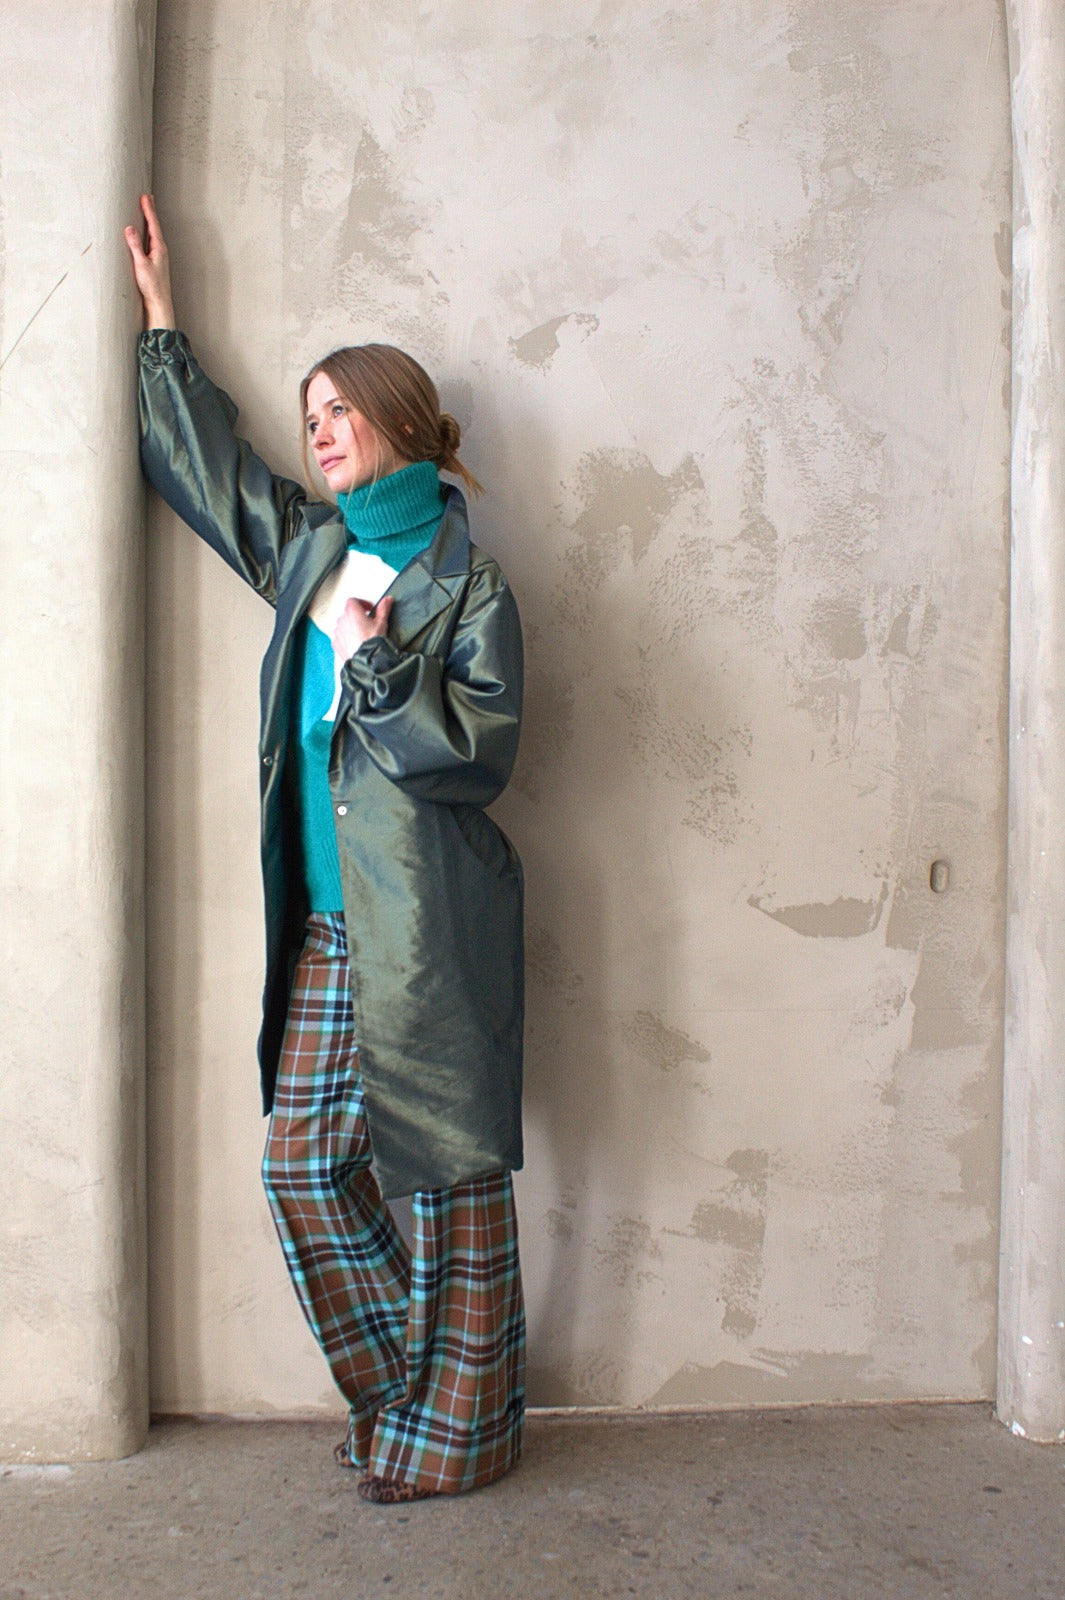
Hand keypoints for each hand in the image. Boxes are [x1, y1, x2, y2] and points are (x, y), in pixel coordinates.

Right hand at [124, 193, 175, 328]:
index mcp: (159, 248)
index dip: (148, 210)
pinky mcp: (155, 261)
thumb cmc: (151, 285)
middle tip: (148, 197)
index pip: (152, 224)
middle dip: (150, 211)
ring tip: (148, 210)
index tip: (145, 196)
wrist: (159, 301)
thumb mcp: (140, 264)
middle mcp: (161, 250)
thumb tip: (129, 228)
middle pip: (154, 226)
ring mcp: (159, 255)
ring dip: (150, 220)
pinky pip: (152, 240)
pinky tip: (147, 232)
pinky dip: (149, 231)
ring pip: (153, 232)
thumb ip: (135, 246)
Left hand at [333, 595, 393, 658]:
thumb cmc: (372, 641)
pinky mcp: (336, 643)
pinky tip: (356, 643)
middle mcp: (342, 620)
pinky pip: (340, 637)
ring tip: (362, 634)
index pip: (353, 601)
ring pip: (343, 625)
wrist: (366, 660)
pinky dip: (346, 638)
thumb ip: (383, 609)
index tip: (369, 609)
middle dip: (357, 616)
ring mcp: (338, 632)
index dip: (362, 603)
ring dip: (351, 627)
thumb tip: (387, 600)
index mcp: (352, 611)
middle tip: (367, 623)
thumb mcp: (381, 623)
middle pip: (348, 613)